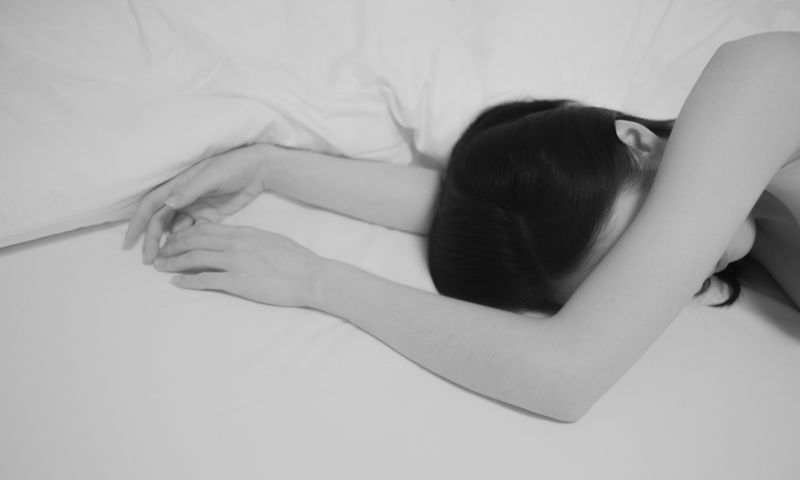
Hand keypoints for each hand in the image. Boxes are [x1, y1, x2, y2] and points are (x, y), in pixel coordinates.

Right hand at [124, 144, 281, 263]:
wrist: (259, 170)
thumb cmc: (233, 166)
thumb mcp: (212, 176)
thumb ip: (190, 190)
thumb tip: (167, 204)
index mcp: (178, 184)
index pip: (151, 204)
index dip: (138, 221)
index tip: (129, 239)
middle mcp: (183, 198)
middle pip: (160, 221)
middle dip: (152, 240)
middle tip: (149, 260)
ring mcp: (195, 208)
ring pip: (175, 230)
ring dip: (169, 244)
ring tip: (166, 261)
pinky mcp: (209, 217)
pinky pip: (194, 233)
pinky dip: (189, 243)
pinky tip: (189, 254)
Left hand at [153, 222, 323, 307]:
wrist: (310, 276)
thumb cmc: (297, 261)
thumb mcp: (271, 241)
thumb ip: (251, 240)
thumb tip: (239, 240)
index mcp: (244, 232)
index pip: (206, 228)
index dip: (185, 232)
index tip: (174, 238)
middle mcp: (236, 244)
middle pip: (195, 240)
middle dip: (173, 245)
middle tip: (159, 251)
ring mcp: (235, 262)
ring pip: (195, 257)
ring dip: (173, 262)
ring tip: (159, 266)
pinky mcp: (238, 281)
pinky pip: (205, 279)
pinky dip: (187, 280)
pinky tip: (175, 283)